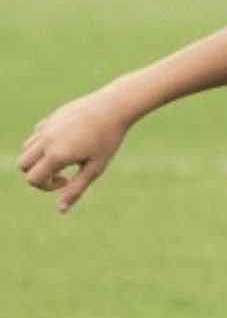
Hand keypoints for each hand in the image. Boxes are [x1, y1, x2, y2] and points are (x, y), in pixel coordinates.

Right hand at [18, 90, 136, 211]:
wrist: (113, 107)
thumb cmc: (107, 140)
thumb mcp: (95, 168)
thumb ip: (76, 189)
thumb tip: (60, 210)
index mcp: (56, 155)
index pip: (33, 179)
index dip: (46, 186)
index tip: (67, 181)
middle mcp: (45, 141)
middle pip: (23, 165)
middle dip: (37, 174)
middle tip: (62, 173)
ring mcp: (45, 128)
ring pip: (26, 149)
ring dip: (38, 160)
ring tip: (64, 159)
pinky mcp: (49, 119)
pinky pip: (35, 136)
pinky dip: (42, 145)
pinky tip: (66, 143)